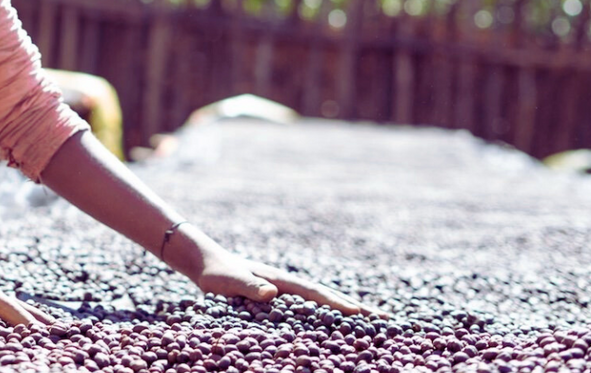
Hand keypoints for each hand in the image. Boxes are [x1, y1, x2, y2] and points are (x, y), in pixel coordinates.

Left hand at [196, 248, 382, 316]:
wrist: (205, 263)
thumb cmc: (215, 273)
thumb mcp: (228, 281)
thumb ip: (247, 286)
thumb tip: (272, 293)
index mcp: (280, 280)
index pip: (314, 294)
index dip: (336, 304)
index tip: (359, 313)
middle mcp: (288, 285)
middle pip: (328, 297)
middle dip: (356, 308)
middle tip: (385, 319)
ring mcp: (287, 292)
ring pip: (323, 304)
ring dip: (347, 313)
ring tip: (374, 323)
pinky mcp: (281, 300)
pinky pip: (310, 310)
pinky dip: (328, 316)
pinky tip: (339, 327)